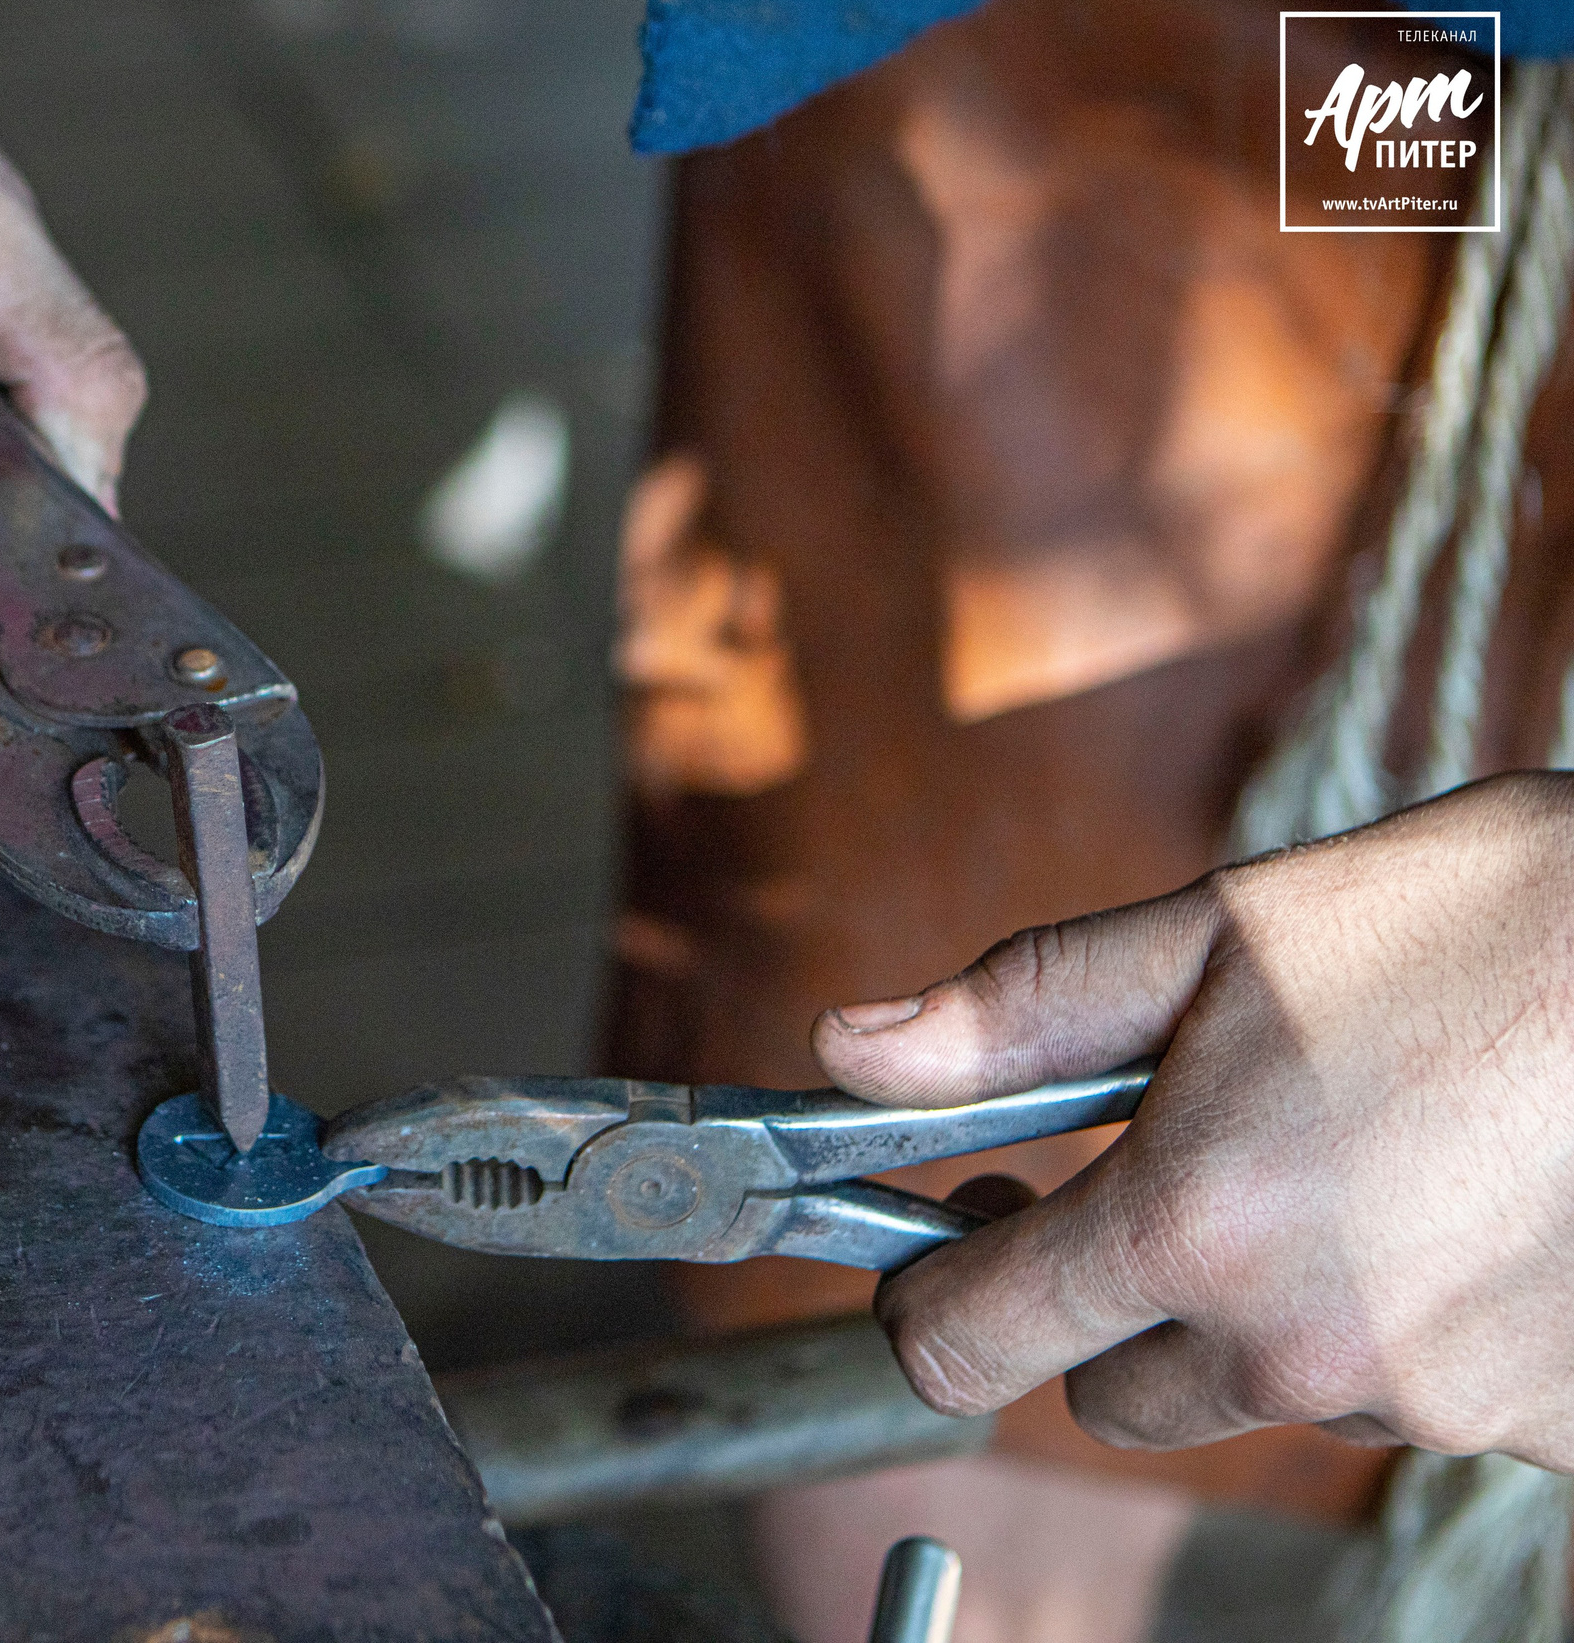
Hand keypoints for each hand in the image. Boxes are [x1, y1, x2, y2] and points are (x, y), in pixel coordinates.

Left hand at [813, 771, 1573, 1468]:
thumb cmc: (1479, 925)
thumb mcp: (1221, 936)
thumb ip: (1018, 1015)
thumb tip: (848, 1053)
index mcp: (1187, 1225)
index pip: (964, 1342)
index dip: (932, 1296)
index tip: (960, 1237)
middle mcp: (1298, 1348)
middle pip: (1113, 1390)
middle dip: (1115, 1299)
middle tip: (1175, 1171)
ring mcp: (1429, 1406)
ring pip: (1266, 1392)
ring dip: (1272, 1308)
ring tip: (1353, 1160)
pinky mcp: (1543, 1427)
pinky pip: (1412, 1405)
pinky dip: (1406, 1331)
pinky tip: (1455, 1212)